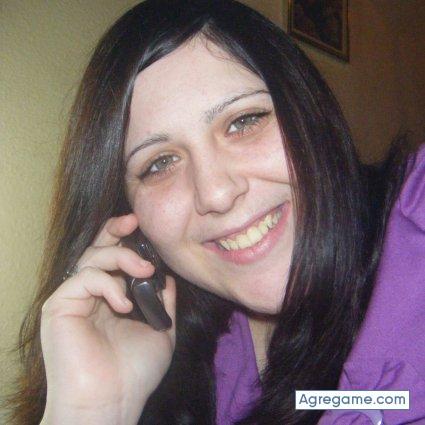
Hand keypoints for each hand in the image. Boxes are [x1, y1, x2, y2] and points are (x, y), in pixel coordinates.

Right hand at [40, 213, 175, 423]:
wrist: (111, 403)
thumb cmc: (134, 373)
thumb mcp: (161, 330)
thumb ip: (163, 301)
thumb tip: (168, 277)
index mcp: (111, 298)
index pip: (113, 259)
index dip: (124, 239)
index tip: (141, 225)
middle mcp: (90, 294)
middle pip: (96, 248)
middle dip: (115, 230)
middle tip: (133, 220)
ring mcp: (74, 299)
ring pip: (91, 258)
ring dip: (121, 257)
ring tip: (144, 270)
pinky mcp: (60, 306)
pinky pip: (84, 278)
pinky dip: (108, 284)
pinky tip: (124, 304)